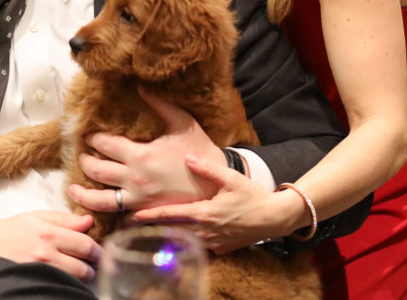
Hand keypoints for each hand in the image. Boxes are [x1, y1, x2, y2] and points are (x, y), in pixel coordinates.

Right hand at [0, 211, 100, 281]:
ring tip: (83, 276)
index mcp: (48, 233)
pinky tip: (66, 282)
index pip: (85, 244)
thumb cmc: (9, 231)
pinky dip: (66, 285)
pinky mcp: (32, 283)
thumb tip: (89, 221)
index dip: (97, 251)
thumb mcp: (36, 217)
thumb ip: (64, 219)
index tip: (100, 254)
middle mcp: (45, 253)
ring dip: (83, 279)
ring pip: (73, 280)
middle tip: (96, 267)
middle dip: (93, 267)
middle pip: (83, 266)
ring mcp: (39, 271)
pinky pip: (58, 287)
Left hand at [68, 87, 225, 211]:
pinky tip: (96, 207)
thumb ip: (159, 105)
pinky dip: (103, 212)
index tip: (89, 135)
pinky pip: (118, 215)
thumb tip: (140, 86)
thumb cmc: (200, 151)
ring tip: (73, 188)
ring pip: (100, 200)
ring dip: (82, 194)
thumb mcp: (182, 123)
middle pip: (96, 170)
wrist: (216, 185)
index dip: (93, 138)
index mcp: (141, 154)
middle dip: (85, 161)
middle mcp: (135, 178)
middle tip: (83, 155)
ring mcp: (138, 199)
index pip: (104, 144)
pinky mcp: (145, 213)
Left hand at [130, 155, 298, 253]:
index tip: (133, 215)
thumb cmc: (252, 195)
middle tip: (132, 221)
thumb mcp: (231, 178)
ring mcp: (213, 243)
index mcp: (204, 213)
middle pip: (172, 230)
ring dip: (168, 234)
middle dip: (153, 226)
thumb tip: (188, 157)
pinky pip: (198, 246)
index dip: (150, 215)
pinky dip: (186, 241)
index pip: (171, 215)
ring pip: (183, 240)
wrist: (274, 218)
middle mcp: (206, 231)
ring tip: (149, 228)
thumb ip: (207, 168)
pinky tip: (178, 235)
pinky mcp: (220, 249)